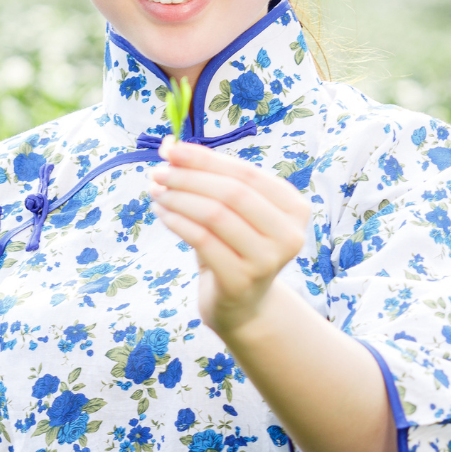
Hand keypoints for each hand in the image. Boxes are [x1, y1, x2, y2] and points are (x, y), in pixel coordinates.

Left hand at [150, 136, 311, 337]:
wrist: (242, 305)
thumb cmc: (233, 248)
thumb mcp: (229, 212)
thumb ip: (208, 179)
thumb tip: (170, 146)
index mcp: (293, 208)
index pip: (246, 174)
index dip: (206, 159)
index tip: (171, 150)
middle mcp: (289, 234)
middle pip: (232, 193)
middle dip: (189, 178)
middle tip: (158, 172)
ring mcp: (268, 260)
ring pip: (215, 215)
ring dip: (178, 198)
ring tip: (156, 191)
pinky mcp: (242, 281)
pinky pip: (202, 241)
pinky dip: (177, 222)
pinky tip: (161, 213)